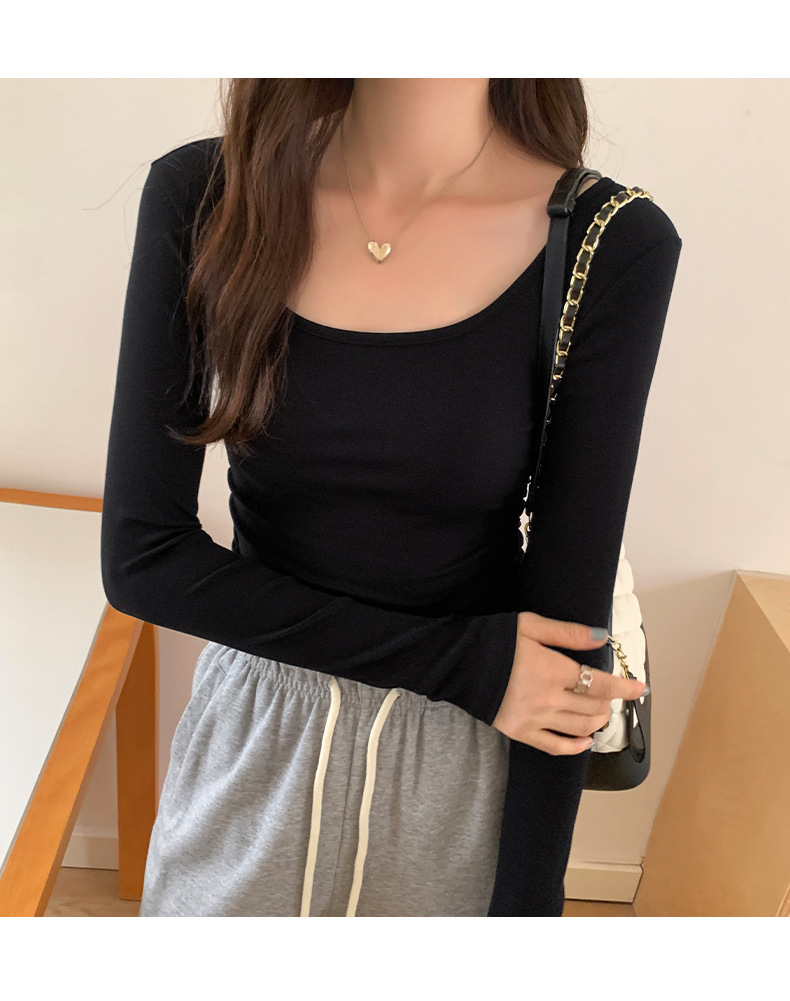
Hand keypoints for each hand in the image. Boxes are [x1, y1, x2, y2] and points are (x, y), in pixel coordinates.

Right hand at [491, 610, 646, 754]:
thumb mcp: (531, 626)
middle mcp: (547, 699)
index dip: (624, 688)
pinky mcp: (519, 732)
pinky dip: (575, 747)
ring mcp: (533, 719)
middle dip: (609, 702)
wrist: (457, 662)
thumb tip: (602, 638)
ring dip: (597, 721)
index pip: (599, 683)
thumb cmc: (495, 640)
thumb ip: (568, 633)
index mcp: (551, 670)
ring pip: (579, 728)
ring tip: (600, 712)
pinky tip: (585, 741)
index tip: (640, 688)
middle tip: (612, 694)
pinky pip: (555, 747)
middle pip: (592, 708)